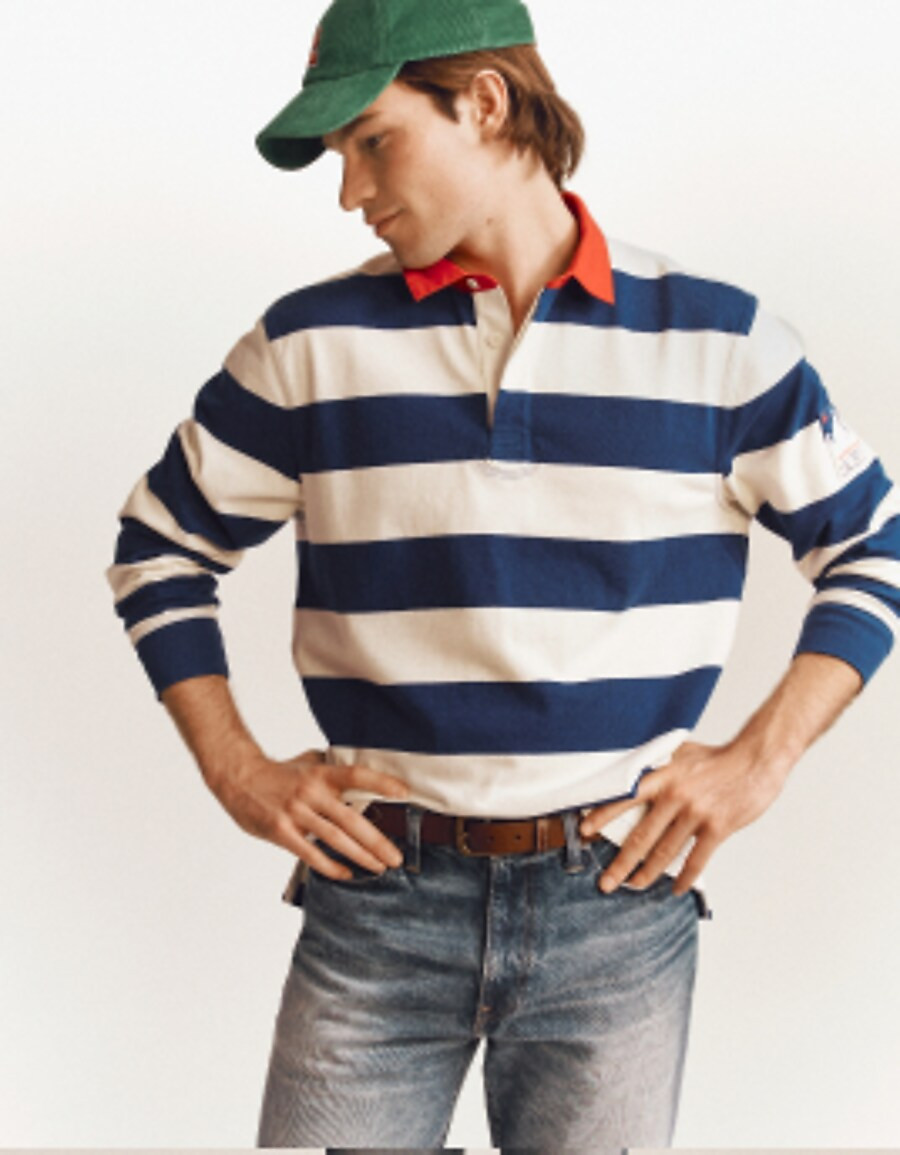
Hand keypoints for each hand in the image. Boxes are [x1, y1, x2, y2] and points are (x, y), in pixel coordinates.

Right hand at [207, 749, 410, 880]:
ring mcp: (296, 813)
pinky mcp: (282, 831)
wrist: (239, 779)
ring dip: (360, 856)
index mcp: (321, 773)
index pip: (356, 775)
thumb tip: (363, 775)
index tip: (404, 792)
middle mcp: (311, 792)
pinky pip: (311, 853)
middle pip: (351, 819)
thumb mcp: (308, 762)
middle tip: (397, 857)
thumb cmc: (279, 773)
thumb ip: (333, 769)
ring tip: (379, 867)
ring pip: (335, 839)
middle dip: (377, 841)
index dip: (380, 782)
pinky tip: (346, 873)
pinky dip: (331, 866)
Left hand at [579, 739, 790, 895]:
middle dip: (620, 863)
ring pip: (665, 852)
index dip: (602, 814)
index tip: (585, 830)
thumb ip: (657, 766)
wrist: (756, 760)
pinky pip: (696, 860)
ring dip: (647, 873)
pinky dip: (684, 877)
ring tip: (634, 886)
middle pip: (641, 836)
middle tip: (605, 881)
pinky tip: (675, 888)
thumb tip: (632, 774)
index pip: (624, 797)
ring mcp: (696, 814)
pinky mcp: (717, 828)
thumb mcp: (680, 752)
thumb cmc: (717, 757)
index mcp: (663, 776)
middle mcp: (675, 796)